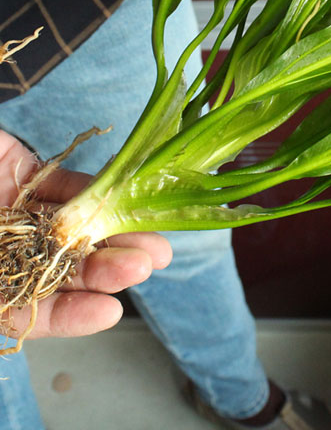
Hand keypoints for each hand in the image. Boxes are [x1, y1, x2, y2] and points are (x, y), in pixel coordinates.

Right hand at [0, 130, 171, 339]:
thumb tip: (13, 308)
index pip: (20, 312)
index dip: (66, 316)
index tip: (109, 313)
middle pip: (55, 270)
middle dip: (103, 271)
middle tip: (145, 266)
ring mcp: (8, 215)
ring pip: (68, 229)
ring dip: (110, 233)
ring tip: (154, 241)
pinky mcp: (21, 176)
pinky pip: (62, 187)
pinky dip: (92, 193)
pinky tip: (120, 198)